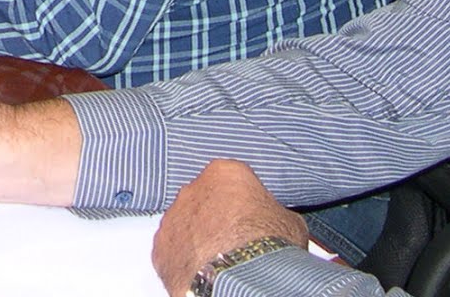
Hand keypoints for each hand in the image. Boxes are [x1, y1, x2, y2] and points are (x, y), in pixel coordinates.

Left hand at [151, 160, 308, 296]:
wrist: (242, 276)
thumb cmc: (269, 244)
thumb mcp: (289, 221)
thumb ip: (273, 212)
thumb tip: (274, 222)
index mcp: (225, 173)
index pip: (232, 182)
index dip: (243, 203)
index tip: (250, 220)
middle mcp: (192, 189)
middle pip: (204, 200)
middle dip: (216, 218)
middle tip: (234, 241)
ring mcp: (172, 218)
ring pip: (185, 225)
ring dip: (197, 238)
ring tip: (219, 261)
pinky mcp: (159, 248)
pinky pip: (172, 251)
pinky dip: (184, 260)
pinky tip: (202, 273)